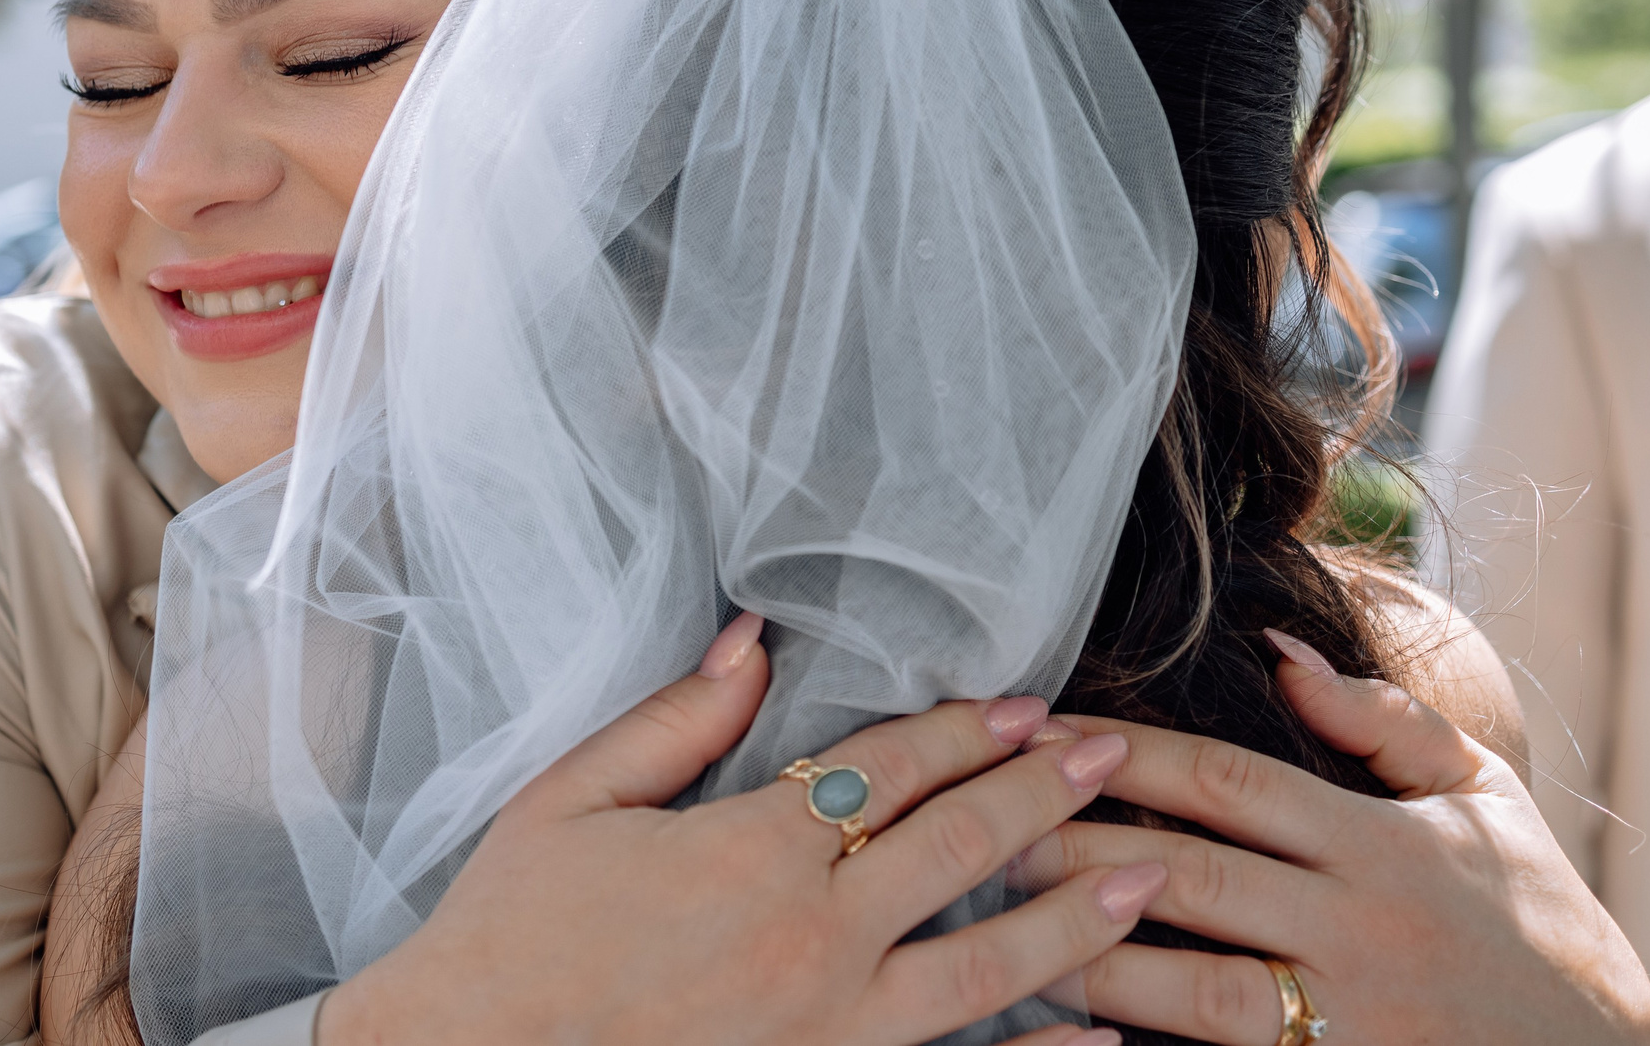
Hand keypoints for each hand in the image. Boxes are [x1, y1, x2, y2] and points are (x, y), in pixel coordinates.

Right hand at [323, 614, 1163, 1045]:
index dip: (961, 731)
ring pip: (982, 962)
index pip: (884, 771)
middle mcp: (809, 937)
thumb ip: (674, 721)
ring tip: (1140, 872)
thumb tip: (750, 644)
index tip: (1020, 703)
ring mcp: (829, 1027)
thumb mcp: (571, 799)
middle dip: (1040, 791)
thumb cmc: (509, 933)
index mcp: (746, 850)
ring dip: (1071, 913)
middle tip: (1108, 751)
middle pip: (954, 848)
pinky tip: (1099, 1041)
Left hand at [1027, 632, 1649, 1045]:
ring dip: (1095, 964)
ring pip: (1201, 992)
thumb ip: (1385, 722)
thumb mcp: (1482, 800)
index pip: (1228, 784)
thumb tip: (1279, 653)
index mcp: (1381, 846)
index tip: (1036, 735)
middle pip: (1192, 880)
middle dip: (1076, 851)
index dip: (1123, 756)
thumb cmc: (1534, 918)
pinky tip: (1085, 1032)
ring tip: (1005, 937)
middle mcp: (1364, 932)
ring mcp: (1358, 1022)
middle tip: (978, 830)